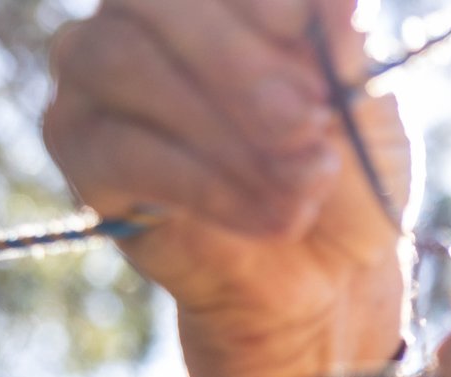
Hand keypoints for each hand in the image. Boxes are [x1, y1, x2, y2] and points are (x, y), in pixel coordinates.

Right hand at [43, 0, 411, 376]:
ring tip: (303, 186)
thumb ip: (350, 58)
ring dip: (225, 133)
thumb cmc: (348, 177)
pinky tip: (272, 217)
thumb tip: (339, 5)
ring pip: (123, 63)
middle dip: (237, 64)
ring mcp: (95, 72)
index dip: (262, 2)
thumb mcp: (372, 118)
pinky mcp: (79, 146)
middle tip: (309, 125)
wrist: (326, 275)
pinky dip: (209, 185)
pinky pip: (122, 149)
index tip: (318, 48)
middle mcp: (145, 12)